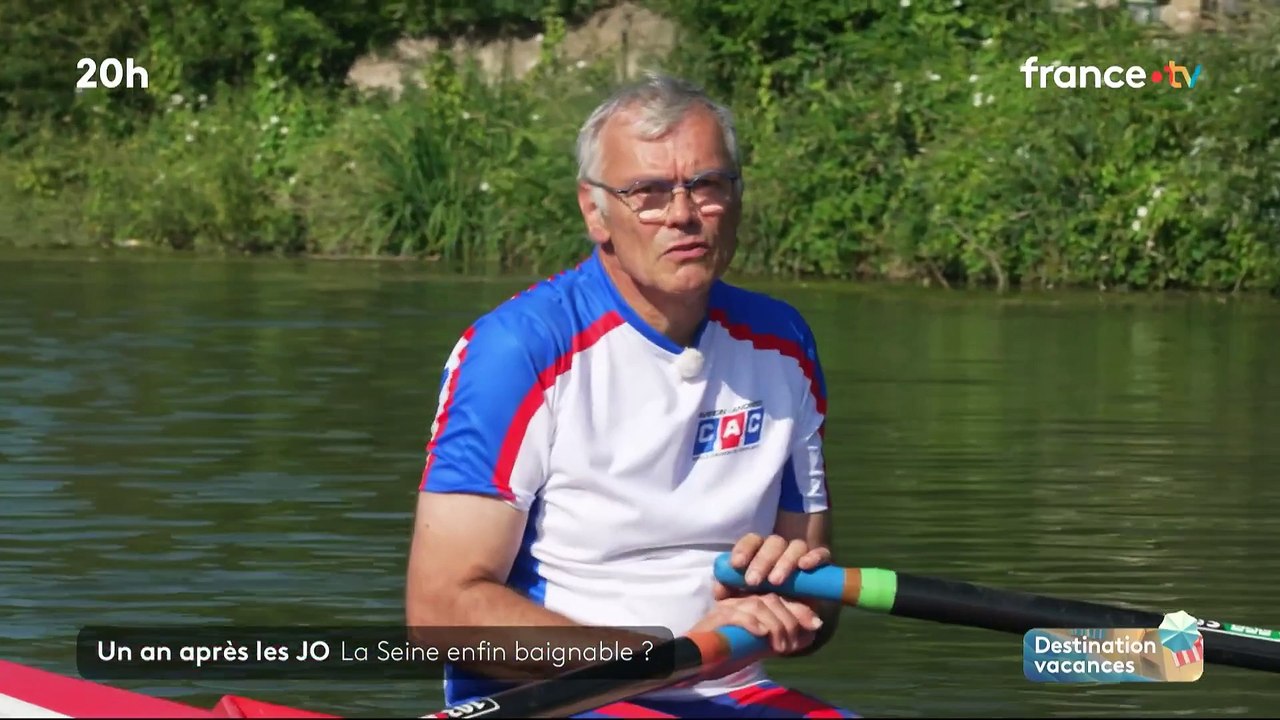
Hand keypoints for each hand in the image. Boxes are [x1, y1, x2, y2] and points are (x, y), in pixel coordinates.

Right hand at [683, 593, 822, 681]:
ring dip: (775, 626)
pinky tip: (761, 635)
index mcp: (752, 602)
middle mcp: (740, 599)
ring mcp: (727, 606)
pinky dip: (753, 623)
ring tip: (779, 647)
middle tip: (792, 645)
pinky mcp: (716, 618)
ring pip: (759, 604)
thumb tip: (812, 631)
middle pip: (772, 598)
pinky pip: (737, 615)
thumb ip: (785, 636)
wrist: (698, 663)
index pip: (781, 597)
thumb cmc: (730, 653)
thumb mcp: (763, 644)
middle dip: (790, 620)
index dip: (800, 608)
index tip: (815, 625)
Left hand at [713, 533, 831, 599]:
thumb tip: (719, 588)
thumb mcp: (742, 601)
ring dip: (785, 562)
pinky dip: (814, 557)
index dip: (744, 549)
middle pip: (774, 542)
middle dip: (762, 560)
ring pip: (796, 546)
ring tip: (776, 582)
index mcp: (760, 552)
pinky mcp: (821, 565)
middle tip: (753, 581)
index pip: (752, 540)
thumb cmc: (761, 604)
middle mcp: (781, 550)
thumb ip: (728, 592)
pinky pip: (822, 553)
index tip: (736, 565)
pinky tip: (805, 566)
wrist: (790, 619)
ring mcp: (802, 555)